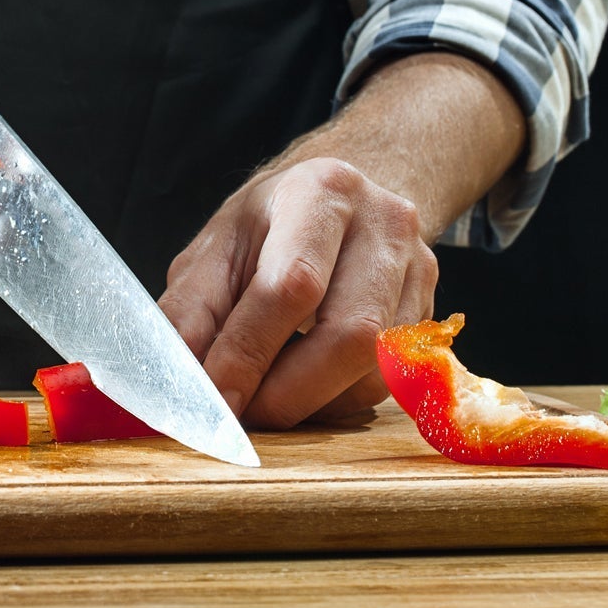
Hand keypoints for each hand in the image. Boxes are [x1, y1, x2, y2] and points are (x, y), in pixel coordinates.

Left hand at [158, 157, 438, 427]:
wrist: (341, 202)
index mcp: (321, 190)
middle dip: (285, 393)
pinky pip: (389, 383)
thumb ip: (191, 309)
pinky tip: (303, 387)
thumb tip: (175, 379)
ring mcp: (420, 268)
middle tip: (240, 417)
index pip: (291, 285)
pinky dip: (336, 401)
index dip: (249, 353)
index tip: (215, 402)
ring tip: (265, 398)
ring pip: (375, 369)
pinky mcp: (432, 312)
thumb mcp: (218, 246)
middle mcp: (384, 223)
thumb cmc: (269, 226)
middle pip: (349, 333)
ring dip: (311, 404)